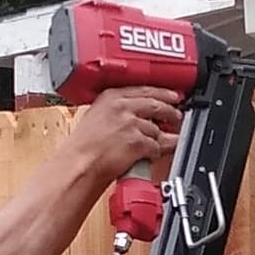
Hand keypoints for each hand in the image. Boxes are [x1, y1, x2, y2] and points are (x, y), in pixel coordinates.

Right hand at [63, 84, 184, 182]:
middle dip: (170, 112)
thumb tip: (133, 114)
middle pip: (156, 105)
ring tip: (161, 143)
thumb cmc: (81, 148)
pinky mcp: (137, 142)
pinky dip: (156, 153)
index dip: (162, 93)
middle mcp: (122, 107)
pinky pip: (156, 147)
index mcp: (111, 97)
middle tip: (176, 117)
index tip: (172, 95)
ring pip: (157, 129)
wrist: (78, 165)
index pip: (144, 89)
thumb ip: (115, 111)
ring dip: (162, 137)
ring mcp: (130, 124)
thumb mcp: (95, 117)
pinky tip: (150, 155)